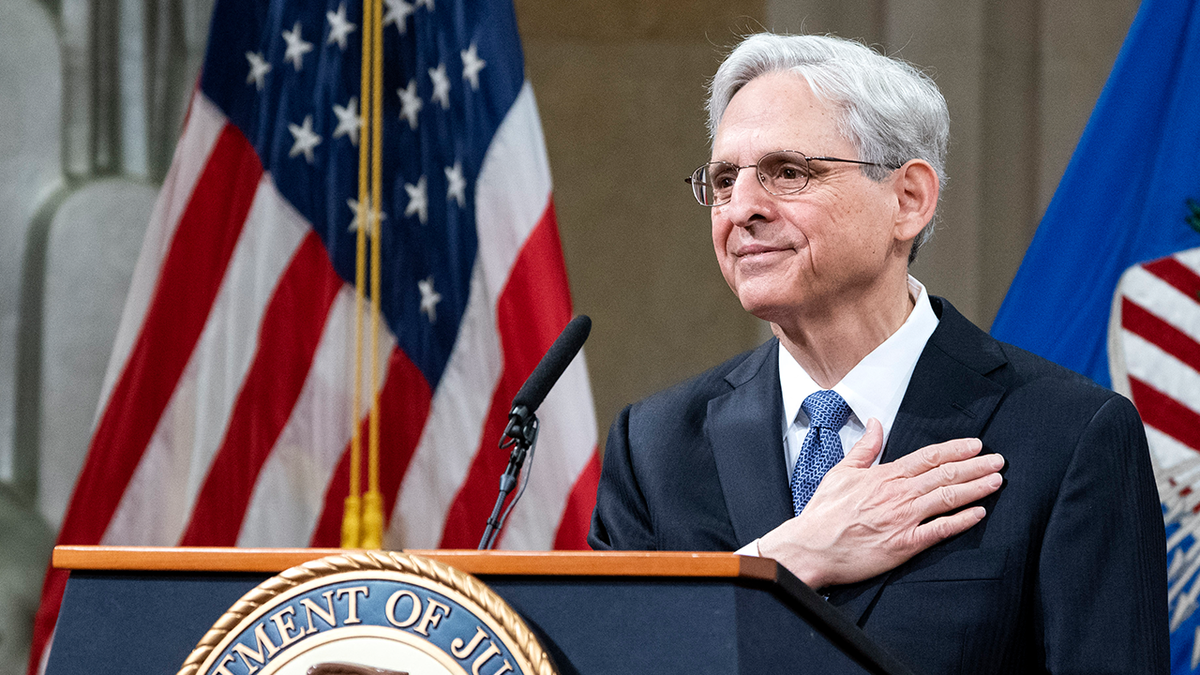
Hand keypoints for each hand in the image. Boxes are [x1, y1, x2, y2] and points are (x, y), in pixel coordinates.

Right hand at [758, 418, 1003, 589]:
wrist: (811, 546)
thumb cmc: (824, 513)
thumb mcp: (841, 471)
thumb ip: (864, 448)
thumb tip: (876, 424)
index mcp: (884, 475)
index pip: (928, 457)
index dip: (955, 450)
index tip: (976, 445)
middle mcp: (898, 494)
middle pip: (945, 475)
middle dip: (975, 466)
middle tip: (999, 461)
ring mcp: (903, 519)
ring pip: (947, 498)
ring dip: (975, 488)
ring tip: (996, 481)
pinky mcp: (904, 544)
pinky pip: (940, 530)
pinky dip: (962, 521)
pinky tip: (980, 513)